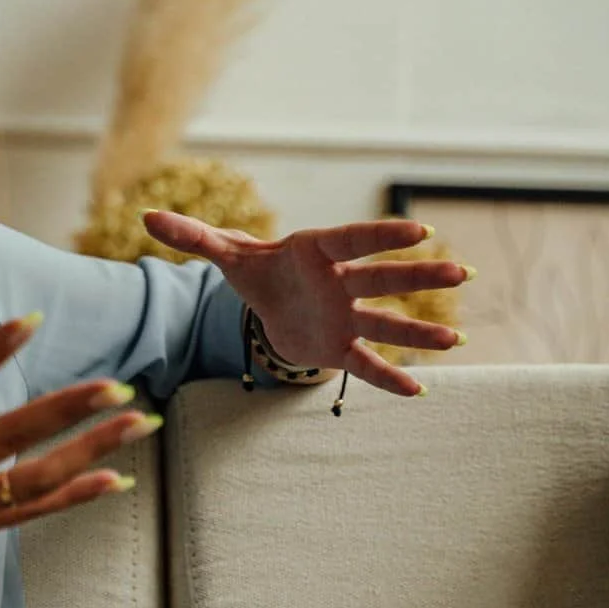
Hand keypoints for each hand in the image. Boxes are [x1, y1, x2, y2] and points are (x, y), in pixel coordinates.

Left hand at [141, 211, 468, 397]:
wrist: (269, 303)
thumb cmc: (256, 270)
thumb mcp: (224, 255)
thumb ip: (192, 236)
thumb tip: (146, 214)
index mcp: (318, 251)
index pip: (354, 239)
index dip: (384, 236)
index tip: (421, 231)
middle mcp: (341, 282)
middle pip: (382, 280)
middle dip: (419, 277)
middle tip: (462, 272)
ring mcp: (346, 316)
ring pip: (385, 323)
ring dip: (419, 332)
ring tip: (457, 340)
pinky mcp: (340, 346)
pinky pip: (367, 363)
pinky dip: (389, 378)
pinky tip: (420, 393)